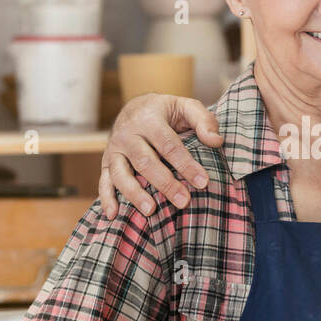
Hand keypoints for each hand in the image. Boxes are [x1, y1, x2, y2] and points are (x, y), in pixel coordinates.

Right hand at [99, 93, 222, 218]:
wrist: (134, 108)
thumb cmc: (166, 112)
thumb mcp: (186, 106)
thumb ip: (204, 120)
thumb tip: (216, 141)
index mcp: (149, 118)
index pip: (168, 144)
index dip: (185, 164)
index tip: (202, 182)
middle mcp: (127, 133)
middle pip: (145, 161)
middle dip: (165, 183)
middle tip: (183, 201)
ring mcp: (114, 149)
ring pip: (121, 173)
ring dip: (135, 194)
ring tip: (150, 211)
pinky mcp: (106, 162)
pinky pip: (103, 181)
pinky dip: (106, 198)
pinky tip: (113, 214)